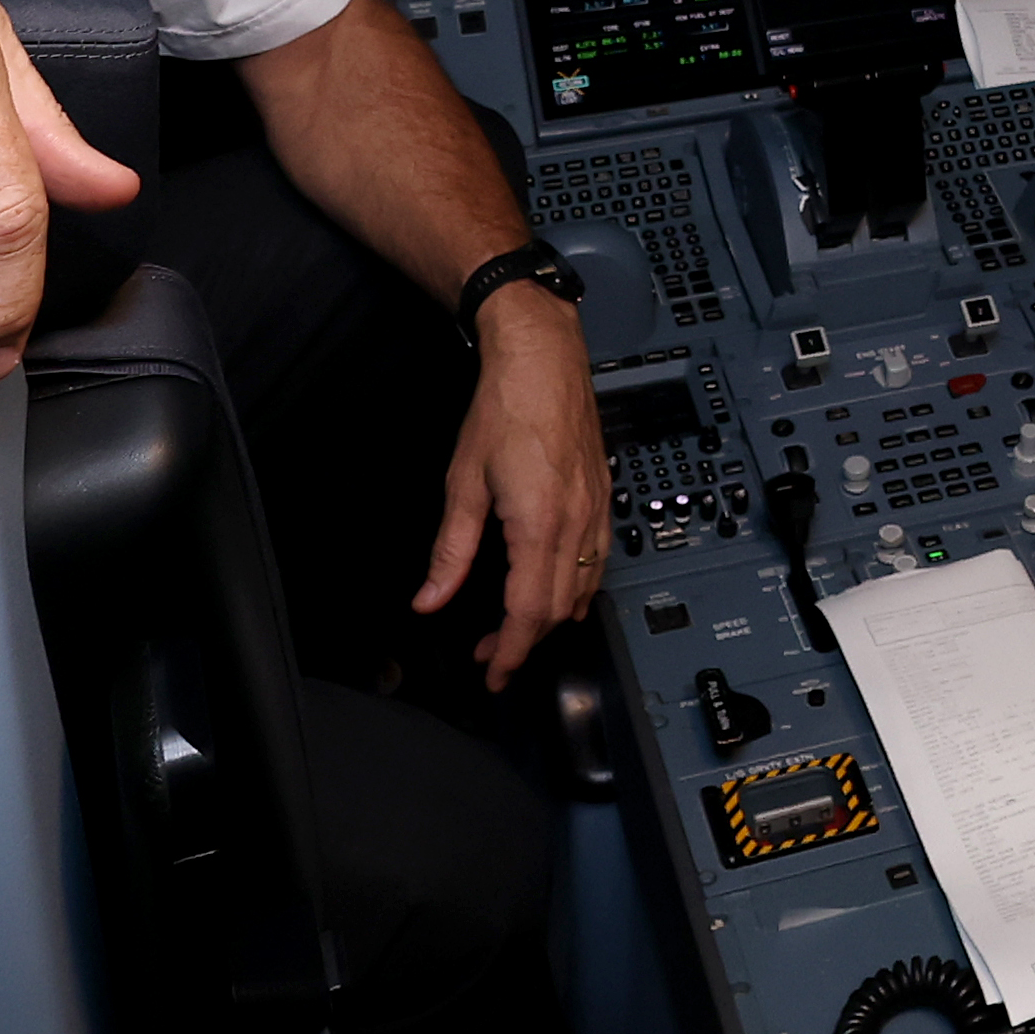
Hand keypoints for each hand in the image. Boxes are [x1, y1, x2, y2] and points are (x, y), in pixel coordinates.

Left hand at [421, 284, 611, 688]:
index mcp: (540, 524)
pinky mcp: (603, 497)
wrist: (545, 359)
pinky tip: (557, 588)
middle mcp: (577, 523)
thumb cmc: (507, 408)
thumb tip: (430, 598)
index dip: (512, 652)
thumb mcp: (463, 483)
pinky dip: (577, 588)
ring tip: (516, 625)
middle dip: (527, 641)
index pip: (530, 612)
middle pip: (560, 609)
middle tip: (492, 653)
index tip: (495, 674)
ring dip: (551, 617)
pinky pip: (598, 561)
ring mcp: (597, 511)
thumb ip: (451, 551)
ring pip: (584, 589)